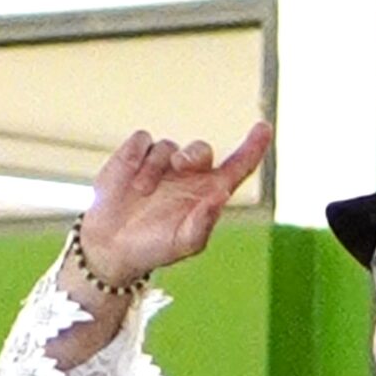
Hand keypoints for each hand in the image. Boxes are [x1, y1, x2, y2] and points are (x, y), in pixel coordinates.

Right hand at [78, 121, 271, 285]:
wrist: (111, 246)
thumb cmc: (154, 247)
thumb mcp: (183, 243)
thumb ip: (204, 223)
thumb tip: (221, 195)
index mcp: (208, 193)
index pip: (237, 165)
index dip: (253, 146)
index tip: (264, 128)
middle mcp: (189, 175)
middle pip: (201, 150)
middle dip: (193, 155)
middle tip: (179, 166)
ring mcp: (162, 162)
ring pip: (168, 147)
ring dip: (154, 169)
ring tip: (141, 193)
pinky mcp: (136, 153)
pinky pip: (143, 140)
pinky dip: (137, 158)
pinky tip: (129, 180)